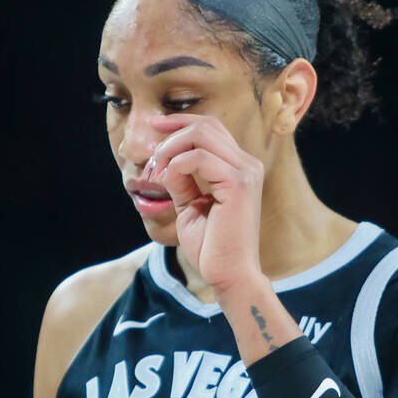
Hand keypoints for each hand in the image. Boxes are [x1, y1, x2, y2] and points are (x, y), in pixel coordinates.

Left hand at [145, 113, 265, 295]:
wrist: (229, 276)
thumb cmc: (212, 247)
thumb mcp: (190, 206)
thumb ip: (182, 180)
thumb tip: (165, 159)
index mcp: (239, 168)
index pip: (211, 128)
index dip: (180, 121)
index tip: (153, 125)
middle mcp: (247, 165)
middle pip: (205, 125)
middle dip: (171, 134)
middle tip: (150, 157)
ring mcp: (245, 172)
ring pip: (201, 135)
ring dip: (170, 149)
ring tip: (156, 173)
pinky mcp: (238, 185)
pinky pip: (199, 158)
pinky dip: (176, 166)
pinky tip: (167, 181)